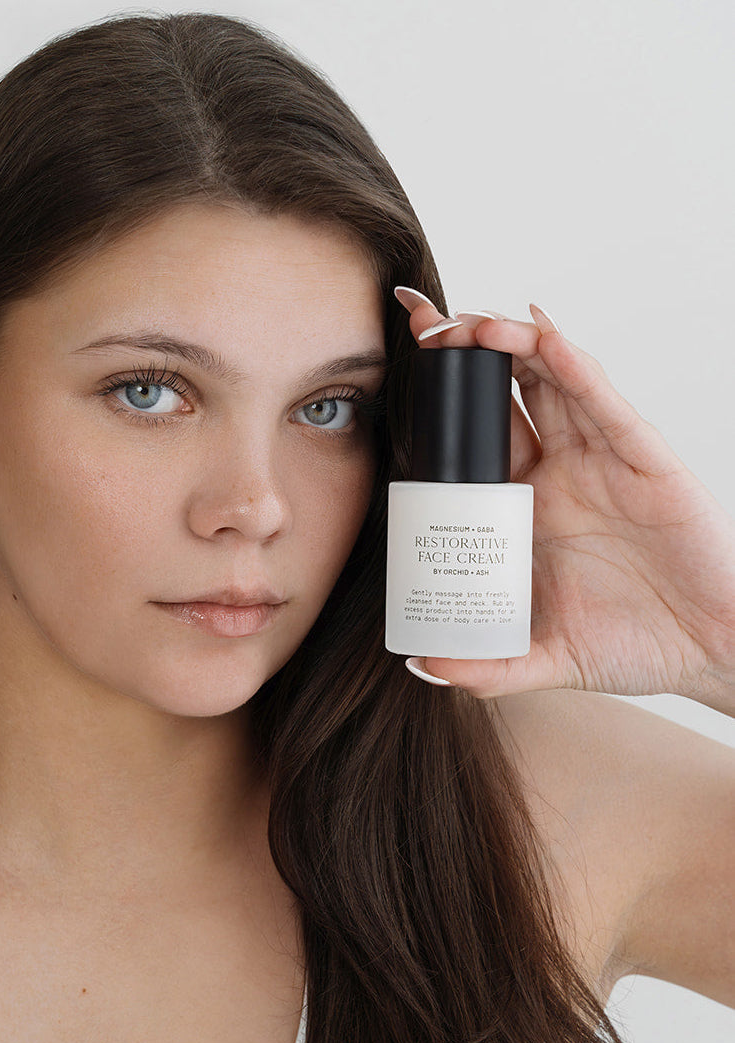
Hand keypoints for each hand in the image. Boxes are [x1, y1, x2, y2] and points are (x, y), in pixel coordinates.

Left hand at [394, 288, 734, 713]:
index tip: (391, 378)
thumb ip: (485, 666)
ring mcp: (597, 459)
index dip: (435, 407)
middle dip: (461, 357)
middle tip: (420, 327)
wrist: (710, 652)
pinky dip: (570, 364)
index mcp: (523, 508)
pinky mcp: (642, 458)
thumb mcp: (542, 658)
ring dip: (507, 346)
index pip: (468, 442)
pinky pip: (602, 401)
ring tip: (467, 324)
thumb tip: (422, 665)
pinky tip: (540, 335)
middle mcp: (556, 472)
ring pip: (546, 383)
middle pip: (500, 397)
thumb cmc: (632, 643)